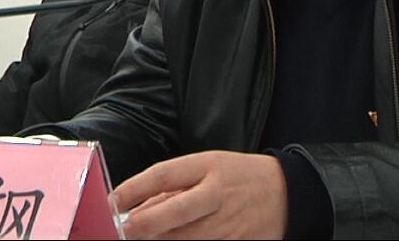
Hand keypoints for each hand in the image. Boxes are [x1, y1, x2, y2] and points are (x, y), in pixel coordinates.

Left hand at [110, 150, 287, 238]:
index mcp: (207, 166)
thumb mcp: (208, 167)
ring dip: (160, 240)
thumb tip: (137, 206)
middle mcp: (217, 193)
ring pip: (185, 238)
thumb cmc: (238, 177)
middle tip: (120, 231)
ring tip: (138, 239)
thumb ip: (174, 187)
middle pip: (173, 211)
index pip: (163, 175)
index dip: (134, 189)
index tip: (111, 201)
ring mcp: (228, 223)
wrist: (287, 194)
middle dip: (143, 224)